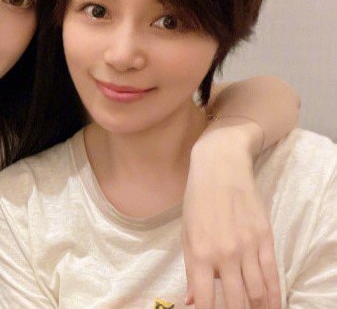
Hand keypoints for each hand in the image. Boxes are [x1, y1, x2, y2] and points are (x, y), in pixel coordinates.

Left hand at [182, 122, 280, 308]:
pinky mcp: (265, 239)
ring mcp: (247, 247)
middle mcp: (224, 254)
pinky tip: (272, 306)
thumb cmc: (197, 200)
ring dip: (256, 308)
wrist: (220, 167)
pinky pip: (273, 276)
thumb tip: (192, 301)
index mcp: (198, 253)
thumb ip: (191, 269)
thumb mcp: (186, 233)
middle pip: (236, 302)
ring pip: (257, 293)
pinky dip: (274, 296)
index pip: (205, 300)